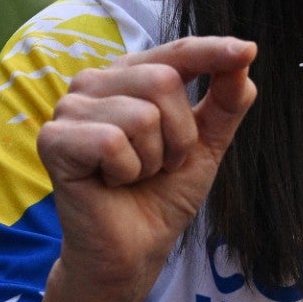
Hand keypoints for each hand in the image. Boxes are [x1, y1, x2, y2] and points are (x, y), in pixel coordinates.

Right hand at [28, 36, 257, 301]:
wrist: (133, 251)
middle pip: (164, 81)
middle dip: (179, 136)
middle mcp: (96, 82)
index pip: (177, 51)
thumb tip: (244, 59)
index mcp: (131, 76)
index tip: (248, 50)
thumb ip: (226, 102)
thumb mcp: (206, 145)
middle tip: (161, 164)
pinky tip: (111, 182)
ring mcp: (71, 108)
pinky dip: (126, 171)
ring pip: (141, 114)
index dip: (212, 50)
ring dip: (153, 159)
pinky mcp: (55, 139)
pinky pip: (112, 141)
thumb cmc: (161, 195)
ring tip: (135, 175)